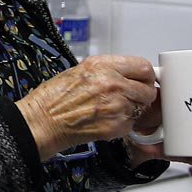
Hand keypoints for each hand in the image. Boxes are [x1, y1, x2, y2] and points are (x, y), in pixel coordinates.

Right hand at [16, 55, 157, 160]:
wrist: (43, 121)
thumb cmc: (54, 98)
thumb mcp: (80, 71)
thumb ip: (109, 71)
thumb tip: (129, 76)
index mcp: (104, 65)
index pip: (143, 67)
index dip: (145, 76)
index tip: (144, 81)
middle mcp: (113, 83)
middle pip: (148, 90)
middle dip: (142, 96)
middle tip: (130, 99)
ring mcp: (117, 106)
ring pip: (142, 109)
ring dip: (132, 111)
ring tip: (111, 111)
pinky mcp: (116, 126)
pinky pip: (131, 125)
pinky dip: (122, 125)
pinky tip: (106, 121)